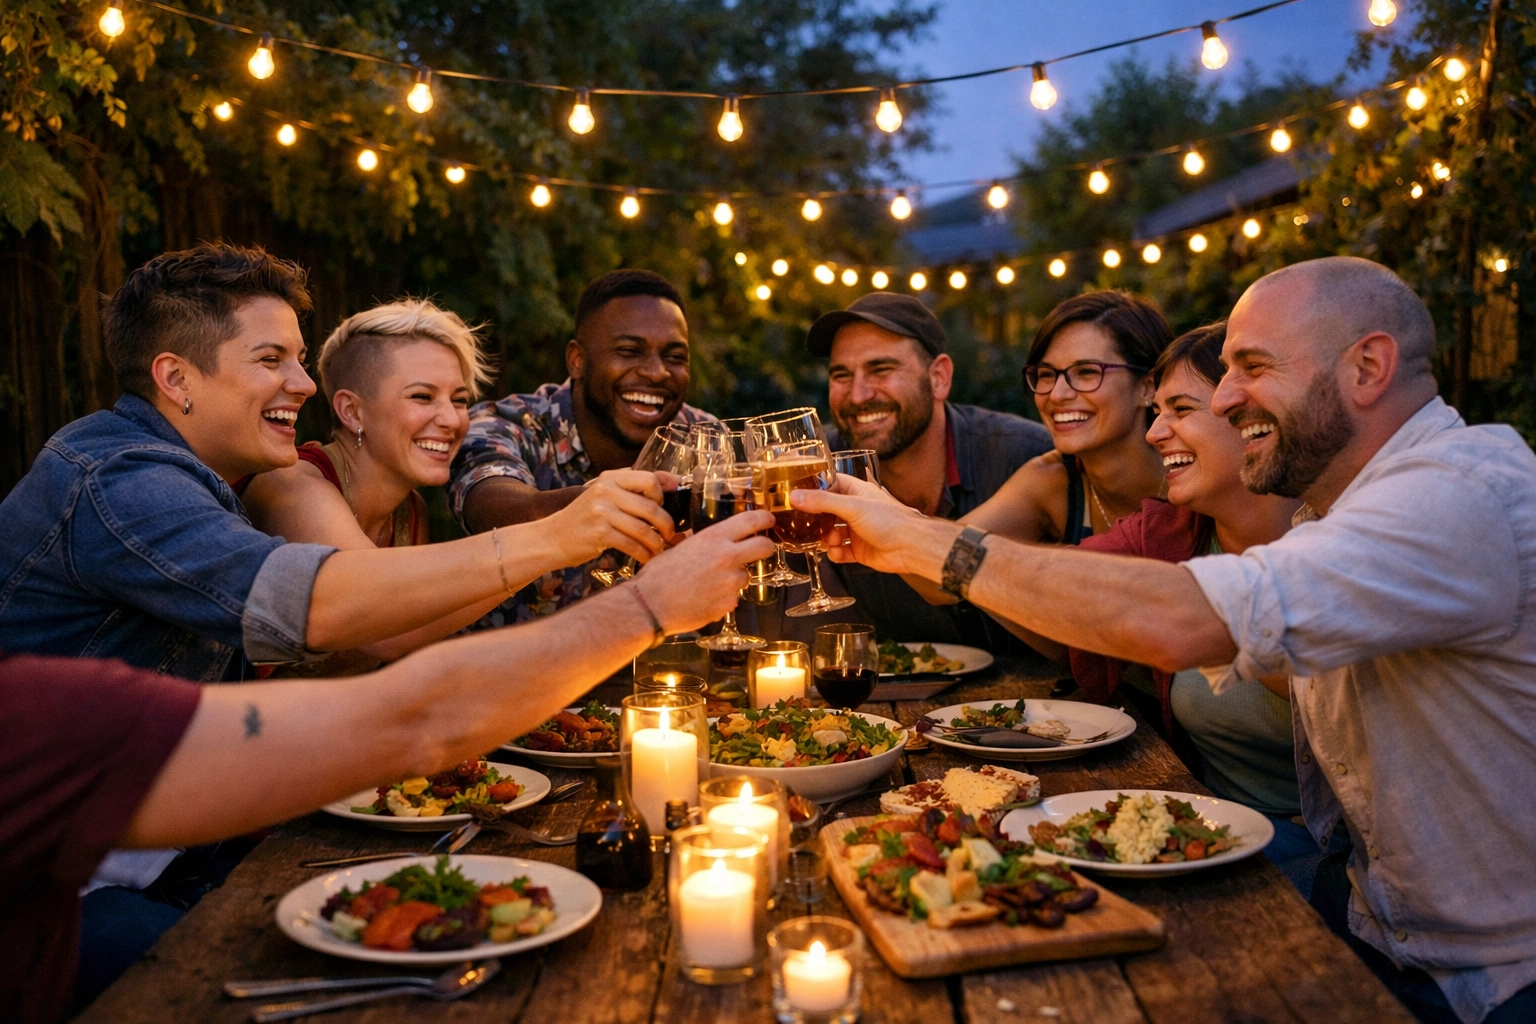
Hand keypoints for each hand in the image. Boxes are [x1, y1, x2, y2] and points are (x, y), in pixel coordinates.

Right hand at [548, 469, 673, 565]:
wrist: (552, 537)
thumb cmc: (585, 517)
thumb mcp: (605, 494)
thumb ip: (633, 487)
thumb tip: (673, 481)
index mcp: (610, 478)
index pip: (649, 479)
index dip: (663, 495)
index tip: (663, 507)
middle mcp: (606, 491)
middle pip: (650, 507)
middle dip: (666, 525)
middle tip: (669, 534)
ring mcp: (602, 512)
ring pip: (644, 529)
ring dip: (657, 542)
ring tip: (659, 548)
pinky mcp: (600, 533)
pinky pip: (632, 545)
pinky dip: (644, 554)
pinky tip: (646, 558)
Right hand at [631, 511, 776, 633]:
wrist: (651, 605)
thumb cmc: (658, 576)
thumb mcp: (680, 547)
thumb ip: (702, 542)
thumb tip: (711, 540)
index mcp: (714, 538)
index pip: (751, 521)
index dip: (765, 519)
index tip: (768, 520)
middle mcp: (727, 557)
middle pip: (764, 546)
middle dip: (766, 546)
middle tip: (761, 548)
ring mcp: (731, 582)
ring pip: (745, 576)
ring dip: (735, 578)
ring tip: (710, 583)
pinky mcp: (729, 603)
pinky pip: (733, 597)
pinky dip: (724, 598)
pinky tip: (705, 598)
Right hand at [791, 479, 957, 578]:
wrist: (910, 547)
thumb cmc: (890, 520)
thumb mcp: (852, 506)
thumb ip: (822, 502)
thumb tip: (796, 496)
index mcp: (856, 492)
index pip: (830, 484)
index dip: (814, 488)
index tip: (796, 493)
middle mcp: (855, 510)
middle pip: (827, 511)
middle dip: (816, 519)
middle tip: (804, 523)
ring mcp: (857, 530)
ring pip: (830, 533)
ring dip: (825, 538)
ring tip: (828, 541)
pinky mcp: (859, 550)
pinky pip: (839, 552)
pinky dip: (835, 554)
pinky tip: (836, 553)